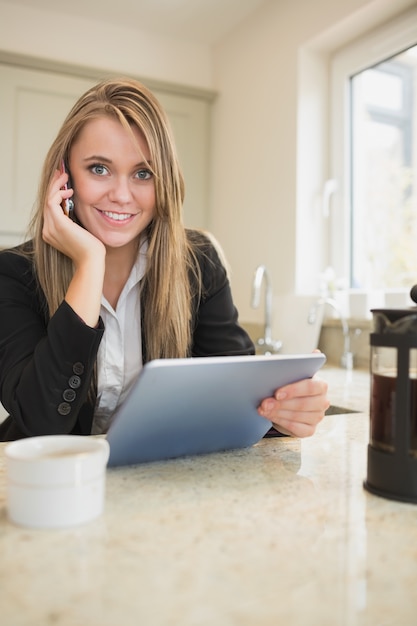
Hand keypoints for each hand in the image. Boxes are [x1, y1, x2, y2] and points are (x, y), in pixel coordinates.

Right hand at [42, 168, 105, 327]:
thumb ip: (77, 220)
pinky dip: (59, 193)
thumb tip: (81, 207)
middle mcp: (48, 230)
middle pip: (47, 200)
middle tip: (62, 171)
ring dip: (56, 185)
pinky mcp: (58, 224)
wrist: (93, 261)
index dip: (55, 192)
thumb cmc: (92, 249)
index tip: (63, 181)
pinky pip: (52, 201)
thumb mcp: (83, 231)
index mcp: (52, 232)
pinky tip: (69, 190)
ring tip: (65, 175)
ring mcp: (51, 227)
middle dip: (54, 184)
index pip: (50, 207)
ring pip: (48, 198)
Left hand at [257, 376, 329, 437]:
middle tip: (265, 403)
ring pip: (297, 416)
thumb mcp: (289, 381)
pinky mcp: (310, 430)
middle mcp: (322, 402)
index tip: (277, 394)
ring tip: (263, 409)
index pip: (310, 387)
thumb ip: (284, 379)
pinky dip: (280, 421)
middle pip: (302, 404)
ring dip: (277, 413)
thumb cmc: (290, 388)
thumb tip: (270, 383)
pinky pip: (295, 427)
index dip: (293, 390)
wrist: (290, 404)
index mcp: (320, 386)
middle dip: (280, 404)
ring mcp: (318, 417)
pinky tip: (269, 416)